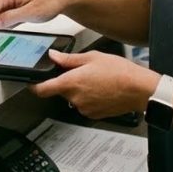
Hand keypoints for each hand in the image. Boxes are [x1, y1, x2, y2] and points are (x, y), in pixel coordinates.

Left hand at [30, 50, 159, 118]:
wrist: (140, 90)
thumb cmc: (120, 72)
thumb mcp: (92, 57)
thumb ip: (69, 59)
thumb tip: (53, 56)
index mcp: (71, 83)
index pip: (42, 89)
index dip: (34, 85)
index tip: (32, 82)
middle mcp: (75, 98)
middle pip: (60, 90)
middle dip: (67, 81)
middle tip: (82, 71)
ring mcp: (84, 108)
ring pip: (74, 97)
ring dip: (79, 89)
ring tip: (96, 80)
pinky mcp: (94, 114)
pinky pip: (85, 104)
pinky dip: (89, 97)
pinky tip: (101, 89)